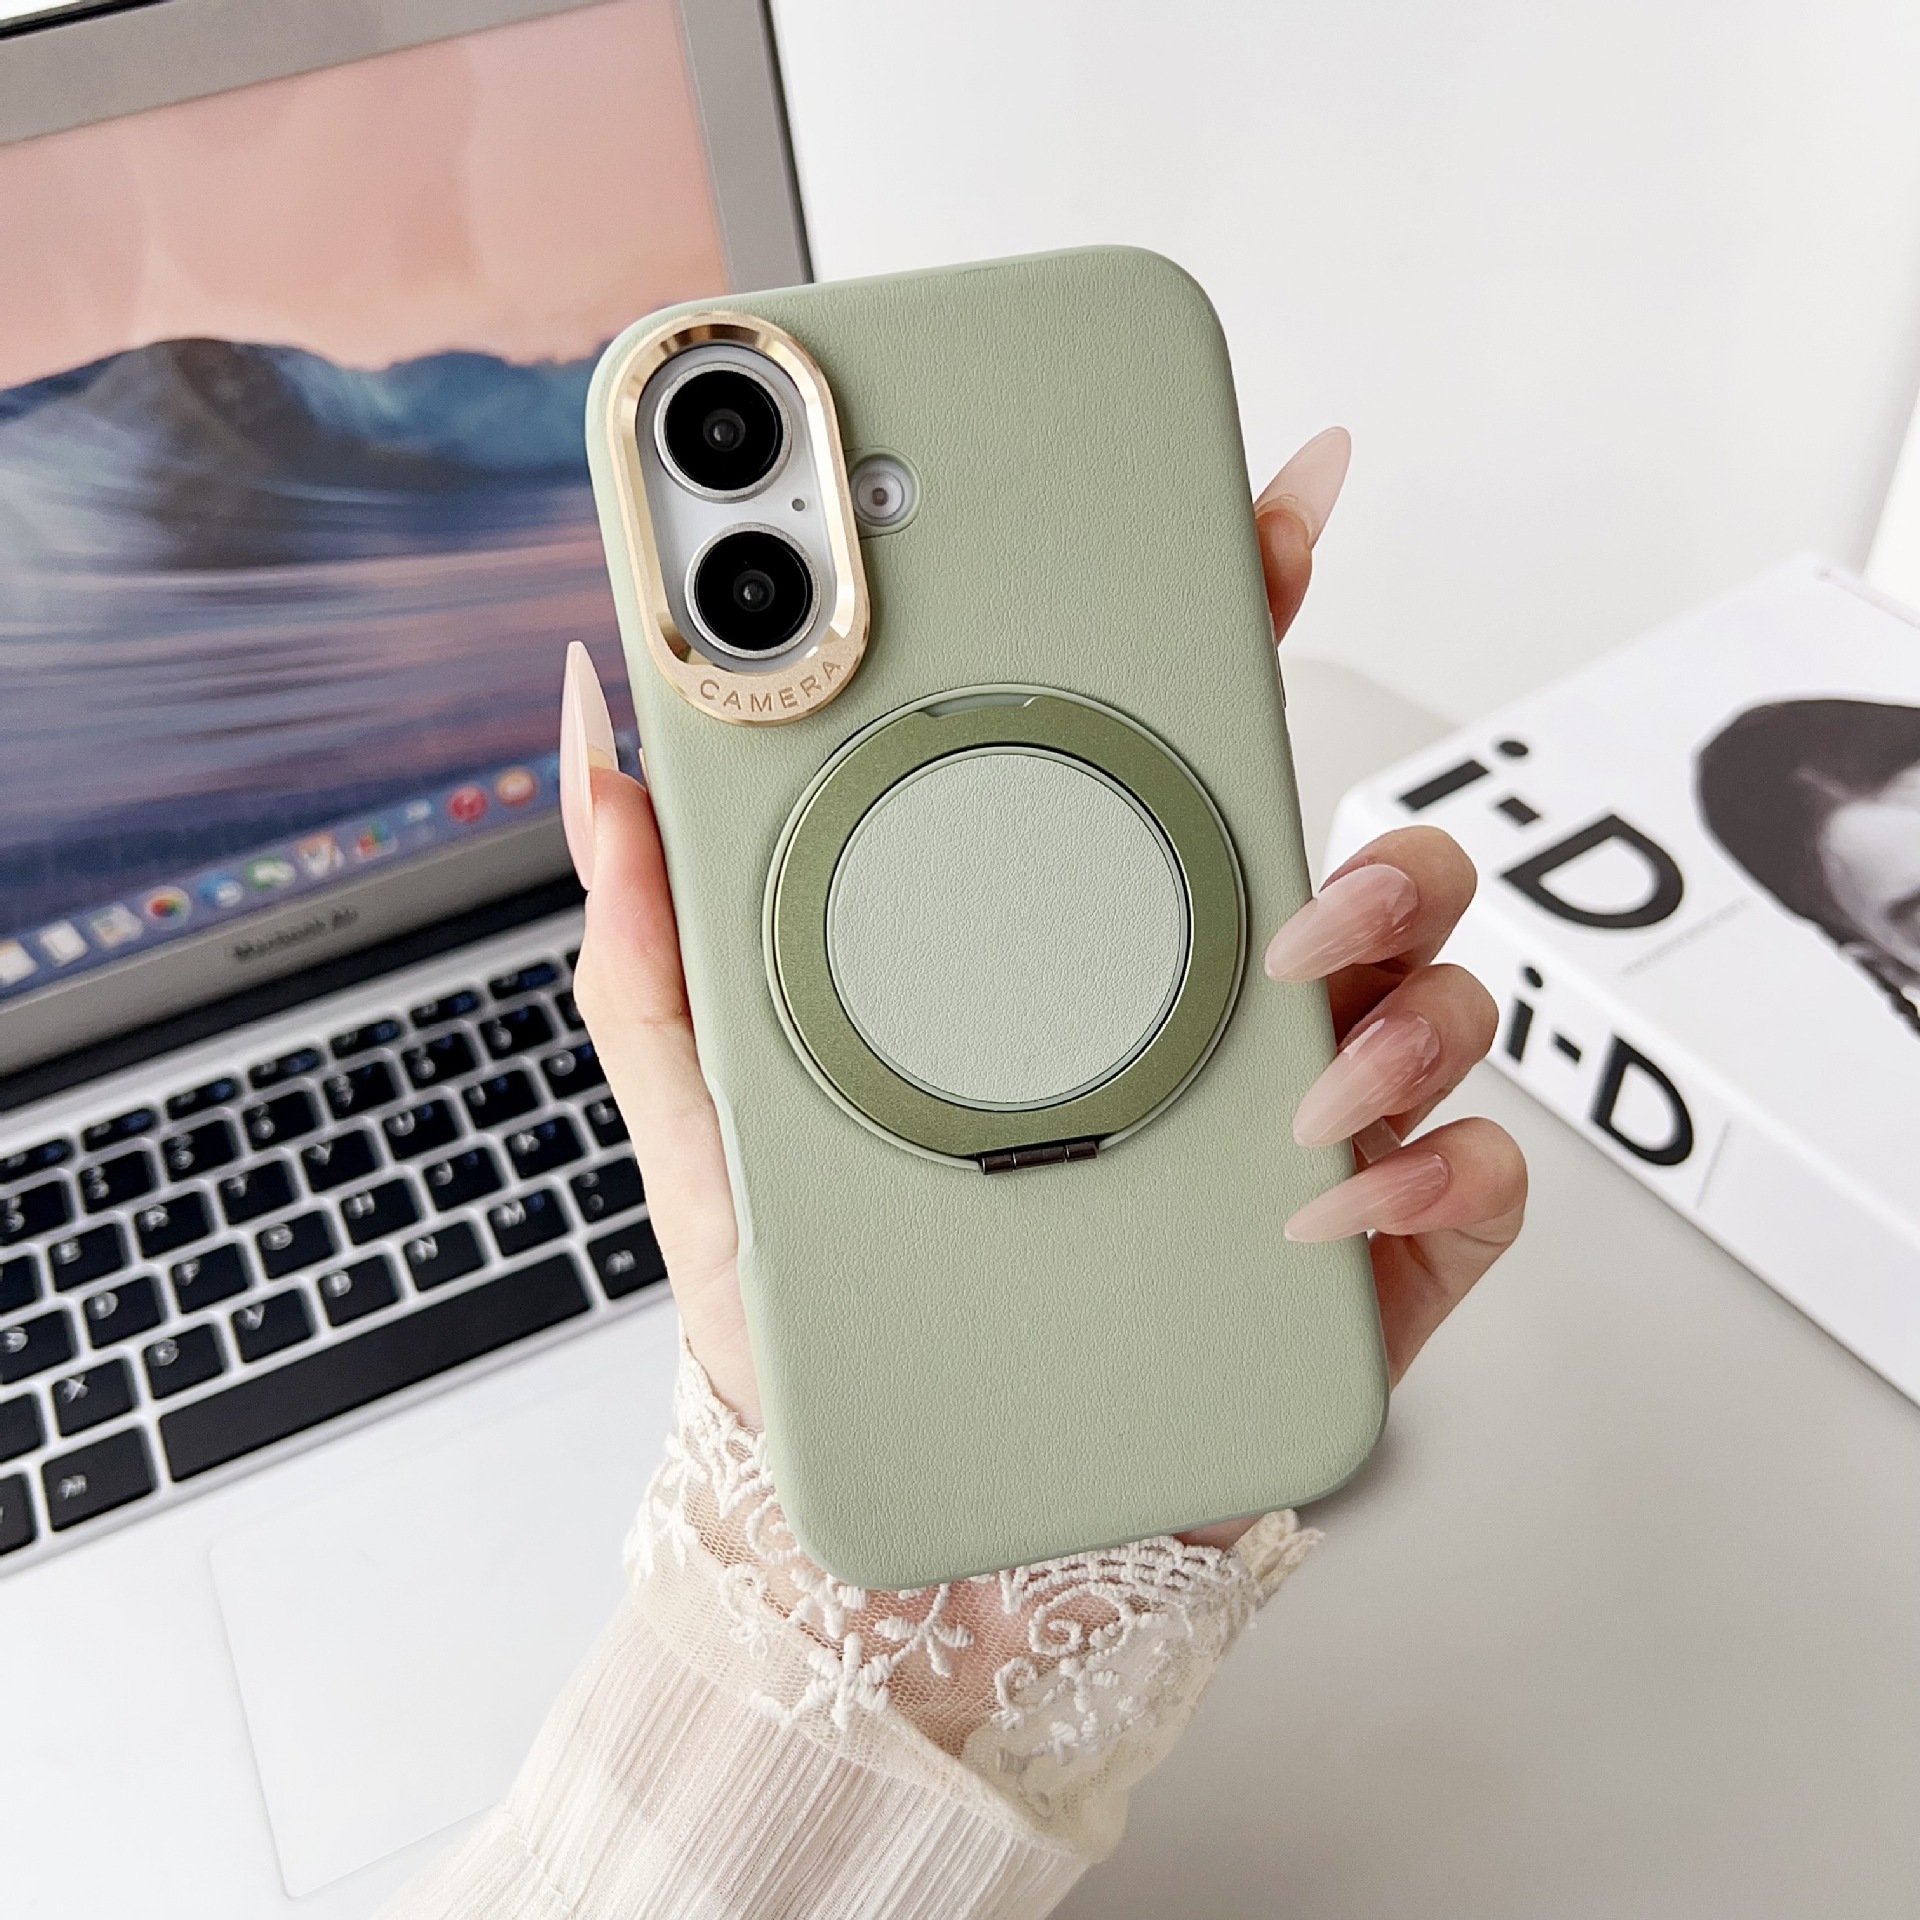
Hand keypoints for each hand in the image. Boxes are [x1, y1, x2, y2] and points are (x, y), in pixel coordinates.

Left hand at [561, 426, 1526, 1460]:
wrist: (899, 1495)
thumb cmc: (820, 1288)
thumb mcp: (706, 1099)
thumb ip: (653, 928)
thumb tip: (602, 737)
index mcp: (1082, 944)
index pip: (1175, 751)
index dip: (1235, 612)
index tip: (1265, 501)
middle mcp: (1214, 1010)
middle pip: (1348, 852)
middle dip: (1360, 836)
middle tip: (1292, 884)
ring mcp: (1304, 1119)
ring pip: (1433, 985)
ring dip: (1401, 990)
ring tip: (1295, 1050)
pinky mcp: (1368, 1246)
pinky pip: (1471, 1170)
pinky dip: (1429, 1164)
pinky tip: (1326, 1189)